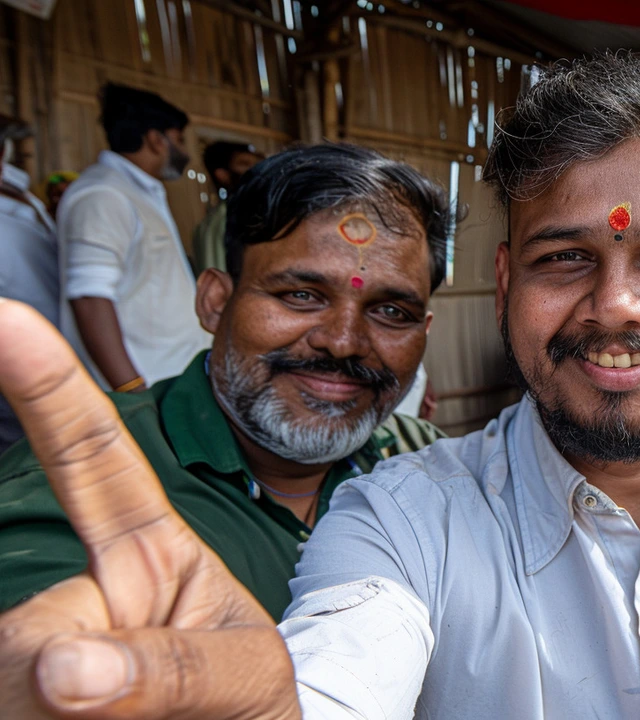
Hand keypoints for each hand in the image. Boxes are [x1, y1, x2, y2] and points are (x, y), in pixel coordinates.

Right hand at [0, 300, 298, 719]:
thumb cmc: (249, 713)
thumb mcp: (248, 682)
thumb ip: (174, 670)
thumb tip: (55, 666)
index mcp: (147, 557)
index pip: (96, 462)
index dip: (50, 389)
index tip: (6, 316)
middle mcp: (80, 597)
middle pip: (31, 630)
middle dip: (77, 685)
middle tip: (159, 719)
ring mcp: (36, 656)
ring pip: (16, 680)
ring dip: (70, 718)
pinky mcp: (13, 693)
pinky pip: (12, 705)